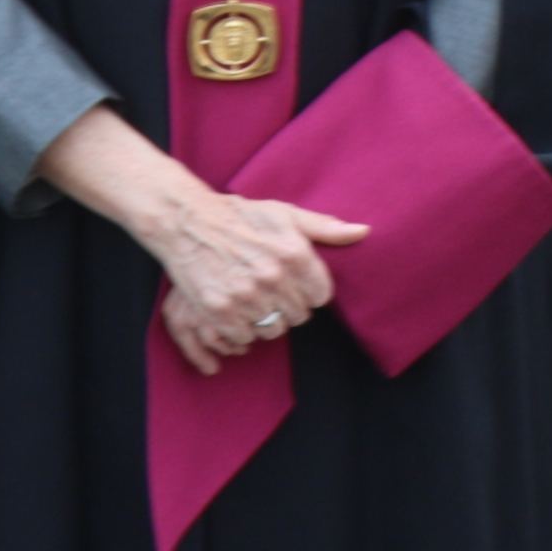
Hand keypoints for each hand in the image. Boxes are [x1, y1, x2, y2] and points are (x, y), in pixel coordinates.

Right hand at [137, 189, 369, 367]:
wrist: (188, 221)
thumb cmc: (241, 216)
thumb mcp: (286, 214)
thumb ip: (325, 227)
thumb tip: (363, 232)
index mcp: (294, 252)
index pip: (321, 295)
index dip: (310, 292)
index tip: (297, 285)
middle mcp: (273, 275)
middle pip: (299, 315)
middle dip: (290, 307)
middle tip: (273, 293)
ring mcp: (246, 295)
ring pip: (274, 329)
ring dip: (267, 321)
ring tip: (255, 302)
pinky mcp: (220, 310)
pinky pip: (245, 337)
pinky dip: (243, 330)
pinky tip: (238, 312)